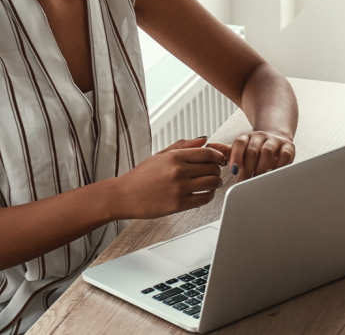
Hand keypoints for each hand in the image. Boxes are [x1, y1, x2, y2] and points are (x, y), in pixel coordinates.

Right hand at [110, 138, 225, 218]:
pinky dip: (209, 196)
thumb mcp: (160, 155)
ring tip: (213, 184)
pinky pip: (204, 199)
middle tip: (215, 172)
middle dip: (217, 170)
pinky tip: (205, 194)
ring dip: (216, 183)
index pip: (207, 153)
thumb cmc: (140, 176)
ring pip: (211, 183)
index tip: (220, 160)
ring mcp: (179, 188)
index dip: (218, 156)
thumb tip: (204, 139)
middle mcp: (178, 171)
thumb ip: (183, 146)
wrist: (124, 196)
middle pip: (212, 168)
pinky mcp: (179, 204)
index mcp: (174, 157)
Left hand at [214, 130, 295, 179]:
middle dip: (248, 168)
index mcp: (247, 137)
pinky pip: (284, 156)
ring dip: (261, 168)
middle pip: (252, 150)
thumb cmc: (254, 150)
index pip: (239, 143)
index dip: (236, 157)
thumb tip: (209, 145)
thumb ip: (225, 150)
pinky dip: (278, 167)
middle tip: (244, 182)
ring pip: (267, 152)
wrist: (275, 140)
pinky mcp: (288, 147)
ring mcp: (275, 141)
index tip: (233, 171)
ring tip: (256, 180)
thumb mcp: (239, 150)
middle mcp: (261, 136)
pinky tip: (272, 176)